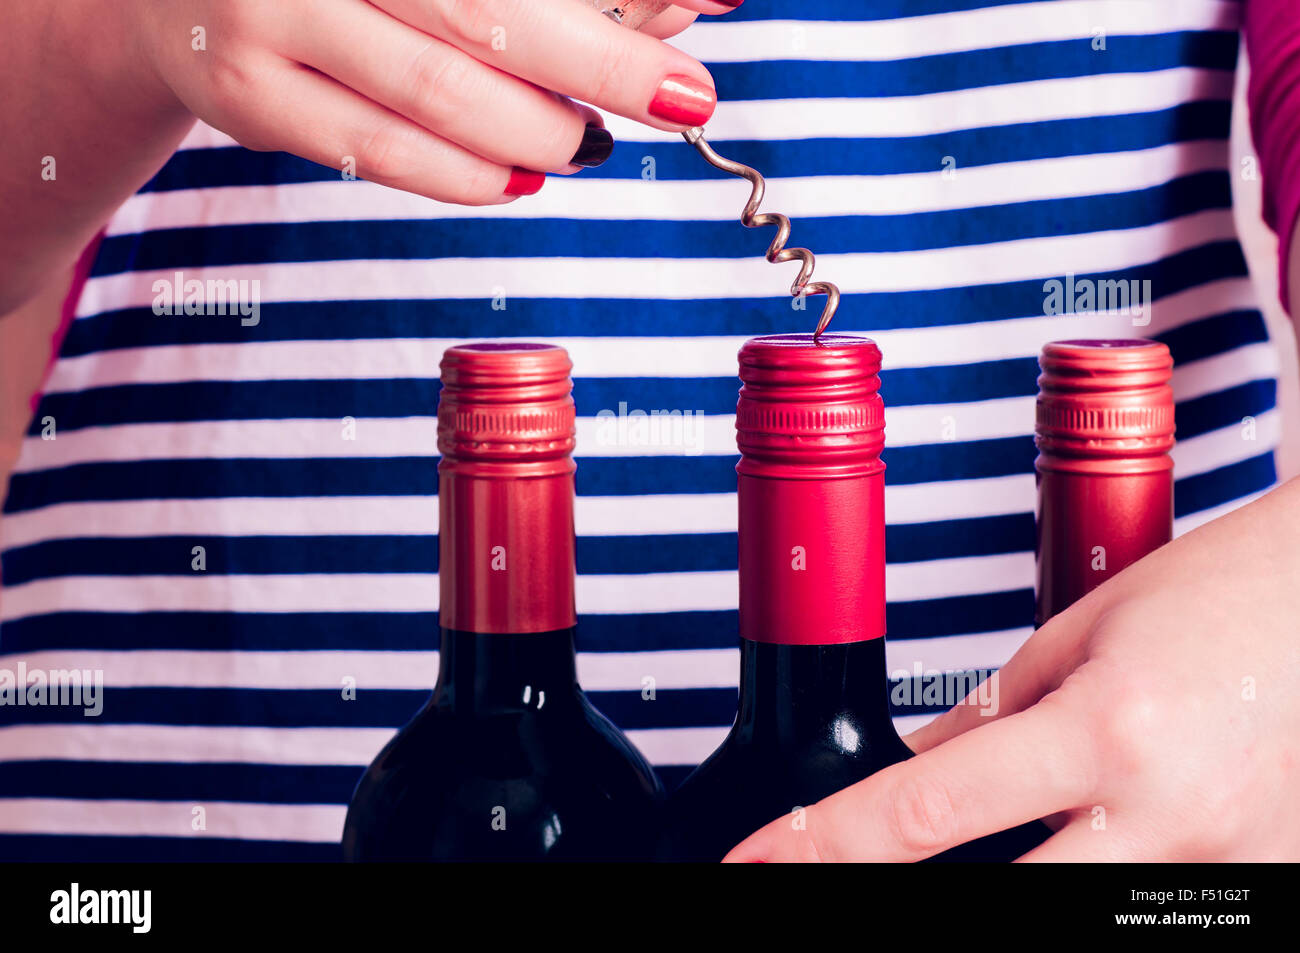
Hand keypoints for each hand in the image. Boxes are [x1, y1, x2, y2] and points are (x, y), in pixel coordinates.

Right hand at [128, 0, 726, 203]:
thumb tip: (686, 6)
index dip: (614, 0)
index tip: (703, 20)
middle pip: (488, 9)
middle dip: (605, 64)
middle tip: (683, 97)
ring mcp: (266, 12)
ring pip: (439, 94)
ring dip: (541, 130)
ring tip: (594, 143)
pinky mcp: (246, 98)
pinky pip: (383, 155)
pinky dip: (470, 176)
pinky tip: (523, 175)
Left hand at [725, 477, 1299, 861]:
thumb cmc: (1217, 596)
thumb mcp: (1077, 640)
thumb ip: (985, 720)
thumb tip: (911, 773)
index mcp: (1107, 731)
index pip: (925, 811)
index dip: (824, 844)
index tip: (760, 858)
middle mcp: (1168, 815)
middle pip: (997, 904)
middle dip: (909, 890)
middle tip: (872, 864)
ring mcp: (1227, 868)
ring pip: (1077, 914)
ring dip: (1027, 873)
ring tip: (1043, 804)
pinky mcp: (1265, 886)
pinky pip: (1153, 906)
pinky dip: (1103, 871)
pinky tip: (1101, 831)